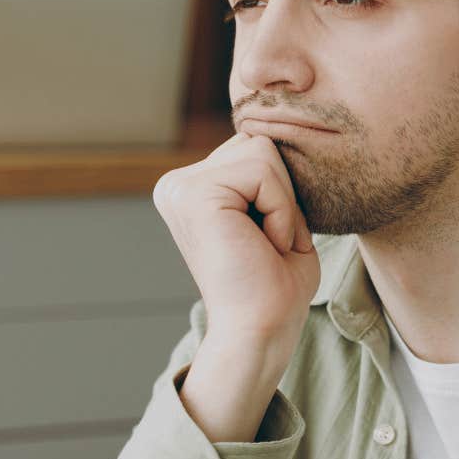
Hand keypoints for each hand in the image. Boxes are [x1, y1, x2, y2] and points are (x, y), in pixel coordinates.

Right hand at [153, 133, 320, 355]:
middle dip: (281, 194)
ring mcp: (179, 187)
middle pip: (259, 143)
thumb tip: (278, 125)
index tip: (264, 242)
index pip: (255, 149)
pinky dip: (280, 210)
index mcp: (190, 189)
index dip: (279, 193)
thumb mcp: (271, 214)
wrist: (261, 332)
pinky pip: (263, 170)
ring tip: (265, 246)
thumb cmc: (275, 286)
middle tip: (266, 246)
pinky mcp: (193, 194)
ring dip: (282, 204)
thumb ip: (266, 174)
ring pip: (264, 152)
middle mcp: (176, 185)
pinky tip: (263, 246)